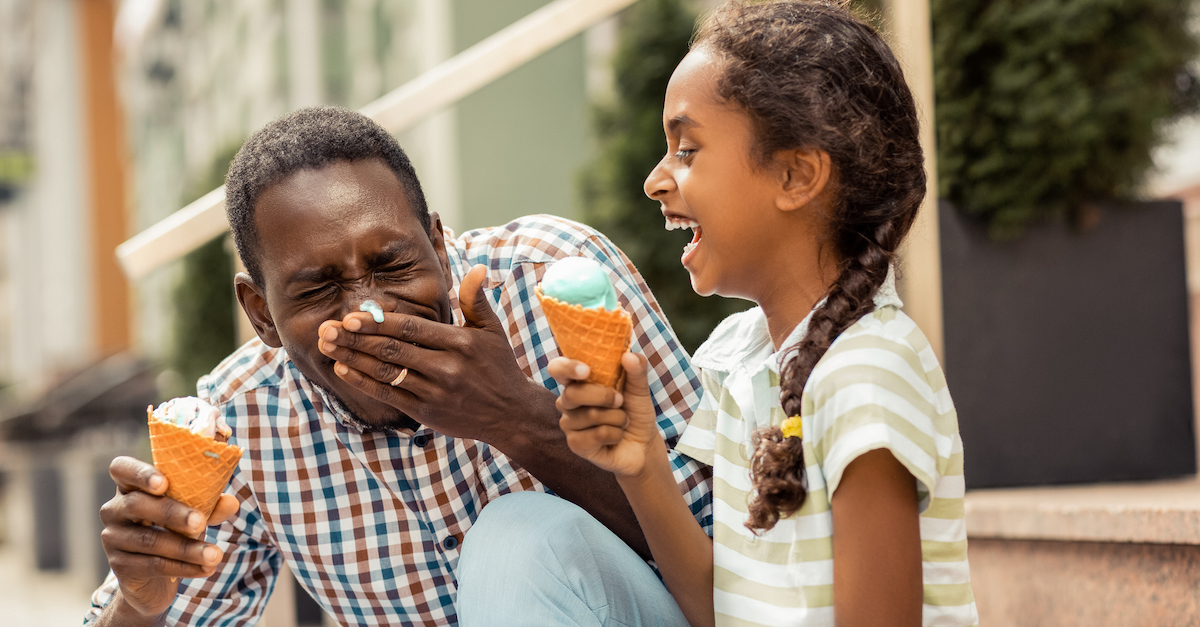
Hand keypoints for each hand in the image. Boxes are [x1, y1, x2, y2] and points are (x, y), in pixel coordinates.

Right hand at [99, 456, 238, 620]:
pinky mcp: (119, 566)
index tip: (164, 483)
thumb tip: (232, 502)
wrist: (154, 579)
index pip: (122, 469)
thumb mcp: (192, 513)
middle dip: (172, 513)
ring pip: (150, 540)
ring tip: (215, 555)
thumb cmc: (173, 530)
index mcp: (130, 487)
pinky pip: (153, 565)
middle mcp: (114, 509)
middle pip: (137, 505)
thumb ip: (209, 504)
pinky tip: (206, 569)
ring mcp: (113, 538)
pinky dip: (184, 567)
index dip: (140, 473)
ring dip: (187, 548)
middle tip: (200, 522)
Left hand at [316, 264, 552, 441]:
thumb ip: (476, 299)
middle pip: (392, 350)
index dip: (379, 323)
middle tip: (326, 328)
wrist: (511, 414)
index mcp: (459, 343)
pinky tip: (344, 369)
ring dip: (352, 358)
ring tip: (327, 346)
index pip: (411, 329)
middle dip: (356, 338)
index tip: (351, 316)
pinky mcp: (426, 412)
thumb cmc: (499, 366)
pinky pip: (388, 395)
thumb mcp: (492, 330)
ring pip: (385, 372)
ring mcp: (434, 391)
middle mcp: (445, 367)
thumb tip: (476, 268)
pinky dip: (363, 382)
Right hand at [551, 352, 663, 477]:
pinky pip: (598, 434)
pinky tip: (616, 436)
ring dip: (617, 418)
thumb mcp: (639, 388)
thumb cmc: (635, 411)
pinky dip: (616, 434)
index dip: (566, 367)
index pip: (558, 368)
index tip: (586, 370)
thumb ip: (636, 370)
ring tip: (622, 421)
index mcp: (578, 382)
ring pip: (591, 415)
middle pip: (573, 394)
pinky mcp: (575, 445)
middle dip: (604, 396)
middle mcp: (567, 401)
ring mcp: (569, 424)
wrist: (643, 443)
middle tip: (620, 401)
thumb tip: (629, 355)